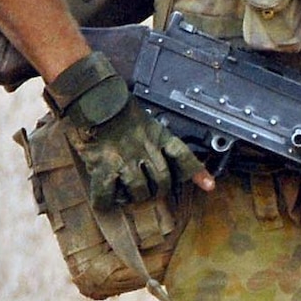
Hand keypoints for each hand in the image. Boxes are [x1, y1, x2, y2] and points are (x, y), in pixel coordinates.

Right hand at [47, 51, 213, 208]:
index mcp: (157, 136)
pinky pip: (107, 191)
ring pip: (140, 189)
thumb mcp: (145, 120)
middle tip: (153, 191)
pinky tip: (105, 203)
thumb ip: (155, 138)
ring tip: (130, 196)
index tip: (209, 186)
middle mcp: (145, 149)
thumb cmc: (117, 108)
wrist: (91, 97)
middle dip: (160, 189)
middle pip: (163, 179)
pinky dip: (106, 201)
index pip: (182, 155)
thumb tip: (163, 156)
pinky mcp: (102, 164)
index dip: (197, 172)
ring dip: (136, 197)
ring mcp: (124, 158)